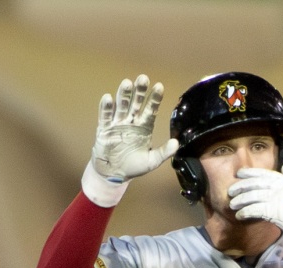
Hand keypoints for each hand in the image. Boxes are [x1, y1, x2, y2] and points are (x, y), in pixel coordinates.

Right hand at [82, 75, 178, 206]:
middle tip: (143, 78)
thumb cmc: (134, 166)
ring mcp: (117, 124)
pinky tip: (108, 98)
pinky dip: (106, 108)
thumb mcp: (152, 161)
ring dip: (124, 95)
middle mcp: (132, 122)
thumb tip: (177, 143)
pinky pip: (105, 116)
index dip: (154, 98)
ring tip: (127, 83)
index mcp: (144, 127)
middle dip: (140, 91)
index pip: (150, 109)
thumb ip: (164, 152)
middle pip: (136, 103)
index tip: (159, 86)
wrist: (114, 174)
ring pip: (121, 106)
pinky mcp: (104, 129)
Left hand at [228, 164, 282, 259]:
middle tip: (230, 191)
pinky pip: (254, 210)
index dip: (250, 173)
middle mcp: (279, 187)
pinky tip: (239, 215)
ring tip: (232, 205)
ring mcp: (276, 198)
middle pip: (254, 184)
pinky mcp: (273, 211)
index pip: (263, 174)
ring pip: (252, 196)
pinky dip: (245, 212)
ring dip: (240, 201)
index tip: (240, 173)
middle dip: (240, 187)